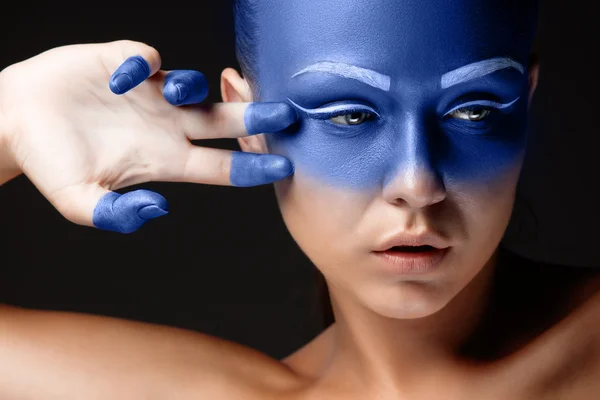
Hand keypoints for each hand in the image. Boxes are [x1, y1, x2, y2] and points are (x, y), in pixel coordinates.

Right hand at [0, 40, 296, 232]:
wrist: (14, 120)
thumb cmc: (48, 163)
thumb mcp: (78, 201)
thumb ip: (115, 214)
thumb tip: (158, 211)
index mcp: (163, 160)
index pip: (218, 166)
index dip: (251, 168)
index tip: (283, 168)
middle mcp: (166, 126)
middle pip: (223, 122)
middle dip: (255, 118)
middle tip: (286, 115)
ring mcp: (149, 95)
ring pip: (191, 86)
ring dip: (193, 88)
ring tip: (177, 94)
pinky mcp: (124, 64)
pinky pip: (145, 61)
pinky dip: (139, 67)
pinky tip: (120, 79)